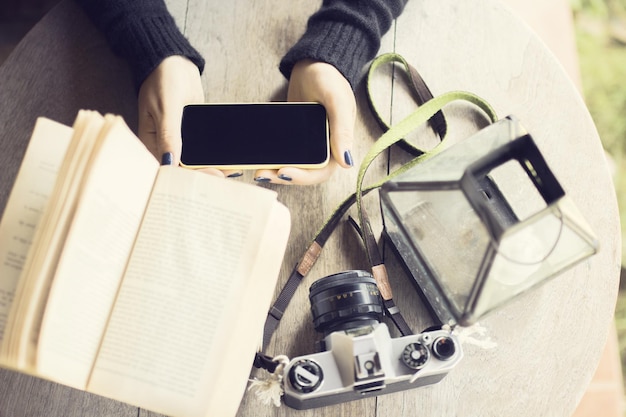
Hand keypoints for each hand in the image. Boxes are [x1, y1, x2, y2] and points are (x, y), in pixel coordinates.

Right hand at [137, 55, 224, 176]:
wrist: (175, 60)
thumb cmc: (162, 79)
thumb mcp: (166, 108)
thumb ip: (169, 135)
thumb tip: (169, 163)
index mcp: (151, 142)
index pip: (167, 168)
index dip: (184, 178)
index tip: (206, 178)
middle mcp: (164, 144)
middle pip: (183, 168)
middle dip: (203, 174)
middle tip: (224, 176)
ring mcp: (180, 139)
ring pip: (196, 159)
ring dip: (212, 164)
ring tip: (232, 170)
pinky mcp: (193, 131)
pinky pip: (205, 146)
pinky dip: (216, 152)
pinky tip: (232, 158)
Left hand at [255, 60, 355, 184]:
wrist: (312, 64)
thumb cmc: (329, 78)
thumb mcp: (337, 101)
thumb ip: (342, 130)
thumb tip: (347, 163)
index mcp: (338, 145)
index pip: (321, 172)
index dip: (303, 177)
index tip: (284, 172)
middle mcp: (323, 149)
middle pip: (303, 173)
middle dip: (283, 176)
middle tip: (262, 174)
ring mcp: (307, 144)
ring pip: (291, 165)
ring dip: (274, 170)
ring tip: (257, 170)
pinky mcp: (293, 138)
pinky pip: (283, 152)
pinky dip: (271, 157)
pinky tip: (256, 157)